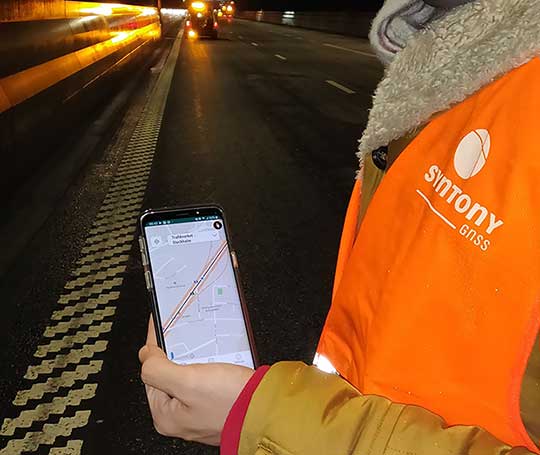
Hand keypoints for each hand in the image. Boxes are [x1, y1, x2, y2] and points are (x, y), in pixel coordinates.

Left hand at [139, 317, 254, 444]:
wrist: (267, 409)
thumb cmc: (231, 401)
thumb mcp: (187, 381)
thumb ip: (158, 369)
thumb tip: (145, 356)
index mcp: (165, 415)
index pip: (151, 372)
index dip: (154, 346)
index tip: (158, 325)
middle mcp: (180, 417)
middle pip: (168, 374)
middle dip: (176, 353)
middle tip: (182, 333)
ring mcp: (199, 411)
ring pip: (188, 376)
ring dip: (194, 359)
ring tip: (202, 346)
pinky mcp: (217, 405)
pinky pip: (205, 380)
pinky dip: (209, 366)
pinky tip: (216, 358)